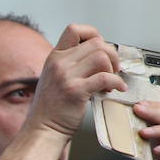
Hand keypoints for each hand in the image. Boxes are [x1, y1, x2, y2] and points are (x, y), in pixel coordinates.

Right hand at [26, 24, 125, 139]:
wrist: (42, 130)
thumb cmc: (52, 108)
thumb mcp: (55, 78)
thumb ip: (71, 65)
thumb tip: (100, 56)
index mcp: (54, 57)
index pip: (75, 29)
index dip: (93, 34)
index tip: (101, 50)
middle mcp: (58, 63)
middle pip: (96, 43)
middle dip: (111, 56)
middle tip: (112, 71)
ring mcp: (65, 76)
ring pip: (102, 57)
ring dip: (113, 69)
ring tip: (111, 82)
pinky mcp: (75, 91)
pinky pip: (105, 77)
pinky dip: (116, 83)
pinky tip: (116, 89)